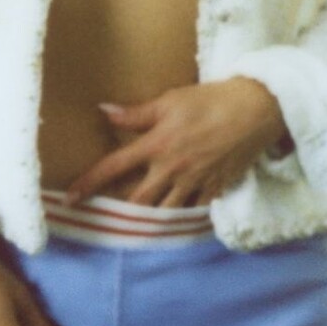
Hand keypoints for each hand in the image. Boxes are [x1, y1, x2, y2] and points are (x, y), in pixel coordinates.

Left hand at [65, 78, 289, 207]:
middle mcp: (171, 169)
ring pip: (166, 212)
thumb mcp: (170, 101)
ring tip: (139, 225)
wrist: (255, 110)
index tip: (71, 198)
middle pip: (139, 201)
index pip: (114, 167)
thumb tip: (104, 111)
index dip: (90, 183)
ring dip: (150, 219)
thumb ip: (136, 113)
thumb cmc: (210, 100)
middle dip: (122, 211)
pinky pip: (194, 211)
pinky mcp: (215, 188)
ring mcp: (194, 182)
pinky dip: (183, 216)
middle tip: (109, 217)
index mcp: (156, 145)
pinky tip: (177, 218)